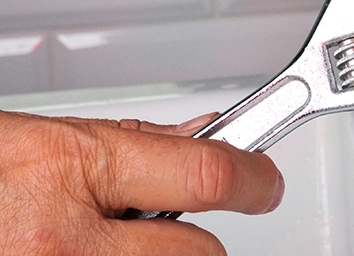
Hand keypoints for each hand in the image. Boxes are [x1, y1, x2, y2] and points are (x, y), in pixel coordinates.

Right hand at [0, 110, 283, 254]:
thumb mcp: (61, 137)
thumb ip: (140, 140)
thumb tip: (205, 135)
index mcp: (74, 168)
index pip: (203, 175)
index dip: (252, 177)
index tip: (266, 182)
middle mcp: (65, 240)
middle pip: (198, 252)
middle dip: (197, 235)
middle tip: (172, 221)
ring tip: (118, 240)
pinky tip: (96, 252)